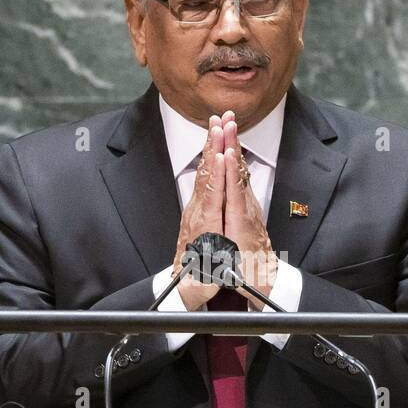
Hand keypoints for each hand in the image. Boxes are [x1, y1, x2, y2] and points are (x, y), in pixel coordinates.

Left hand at [171, 112, 229, 309]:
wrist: (185, 285)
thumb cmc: (201, 280)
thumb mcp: (206, 275)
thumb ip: (210, 262)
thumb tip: (214, 253)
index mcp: (204, 226)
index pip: (212, 195)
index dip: (217, 174)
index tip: (222, 154)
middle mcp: (198, 212)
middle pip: (208, 174)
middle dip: (215, 146)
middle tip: (221, 121)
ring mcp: (197, 208)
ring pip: (206, 172)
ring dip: (212, 146)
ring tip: (218, 123)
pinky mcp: (199, 208)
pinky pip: (205, 179)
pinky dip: (211, 160)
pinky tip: (215, 146)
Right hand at [218, 117, 276, 309]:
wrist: (265, 278)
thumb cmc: (245, 274)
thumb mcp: (234, 270)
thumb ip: (225, 260)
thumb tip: (215, 257)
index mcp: (239, 222)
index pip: (234, 191)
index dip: (230, 171)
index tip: (226, 153)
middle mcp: (245, 209)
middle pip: (237, 172)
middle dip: (230, 145)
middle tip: (225, 121)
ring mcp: (247, 205)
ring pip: (239, 171)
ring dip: (232, 145)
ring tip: (227, 123)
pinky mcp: (246, 206)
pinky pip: (240, 177)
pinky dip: (235, 160)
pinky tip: (231, 145)